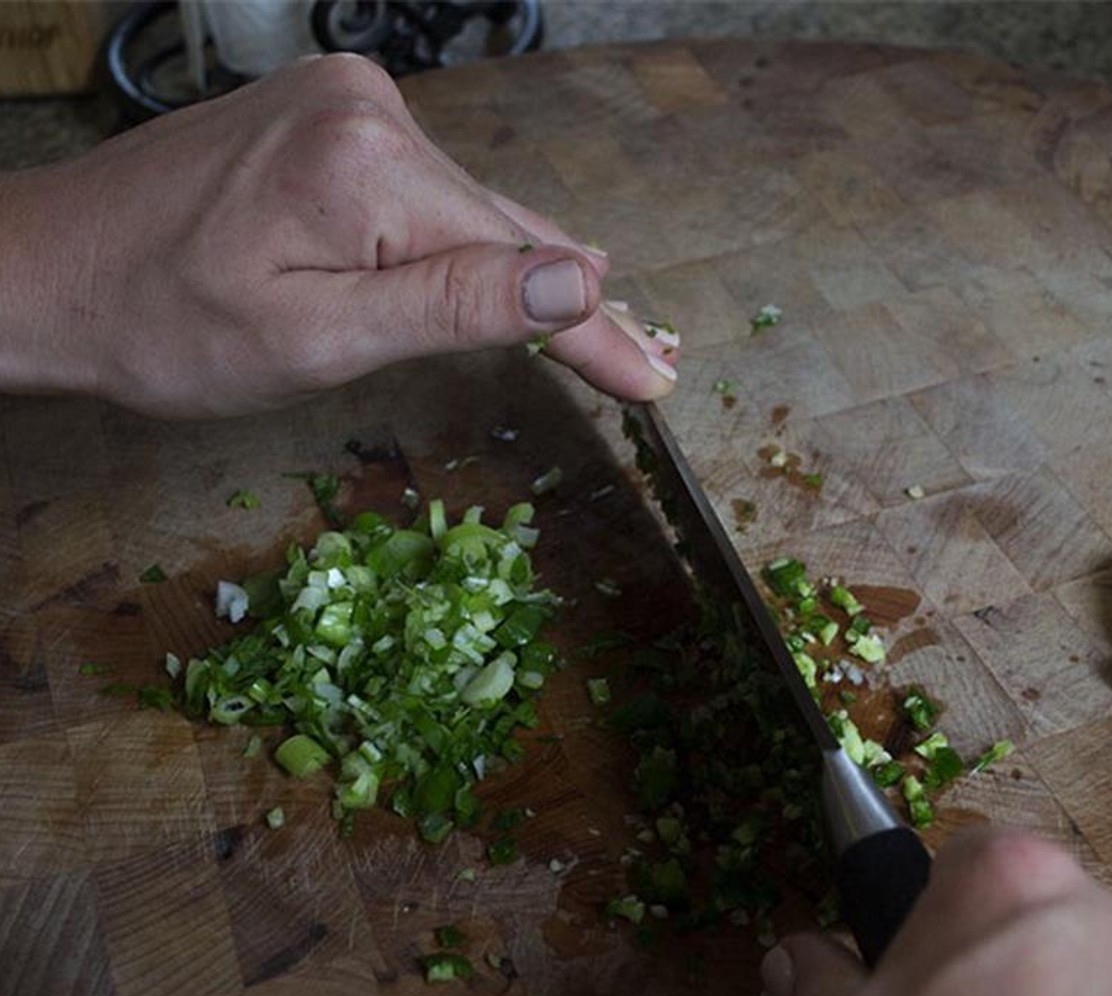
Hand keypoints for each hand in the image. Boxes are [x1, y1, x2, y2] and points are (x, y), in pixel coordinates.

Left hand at [0, 54, 677, 417]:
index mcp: (370, 163)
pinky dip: (461, 240)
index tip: (655, 381)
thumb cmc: (166, 327)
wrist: (49, 270)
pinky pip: (426, 189)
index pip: (522, 259)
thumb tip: (581, 281)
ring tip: (596, 325)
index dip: (595, 330)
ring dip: (514, 270)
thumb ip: (454, 306)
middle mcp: (371, 106)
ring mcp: (347, 101)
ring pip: (466, 206)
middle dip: (567, 300)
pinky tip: (499, 269)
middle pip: (502, 223)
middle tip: (647, 363)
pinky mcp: (328, 114)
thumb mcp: (318, 339)